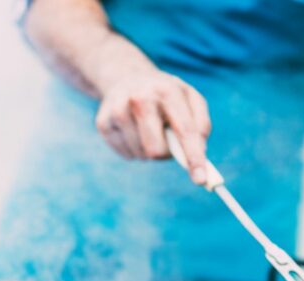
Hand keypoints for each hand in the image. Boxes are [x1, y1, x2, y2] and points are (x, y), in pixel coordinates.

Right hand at [94, 70, 211, 184]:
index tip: (200, 180)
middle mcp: (140, 98)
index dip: (194, 157)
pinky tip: (133, 131)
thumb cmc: (164, 94)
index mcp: (167, 90)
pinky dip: (135, 149)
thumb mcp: (188, 98)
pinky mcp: (103, 123)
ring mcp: (118, 110)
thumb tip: (200, 152)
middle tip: (167, 143)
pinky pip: (127, 154)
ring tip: (148, 129)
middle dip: (166, 155)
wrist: (125, 77)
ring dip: (149, 150)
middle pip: (156, 150)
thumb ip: (200, 123)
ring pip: (142, 155)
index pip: (184, 130)